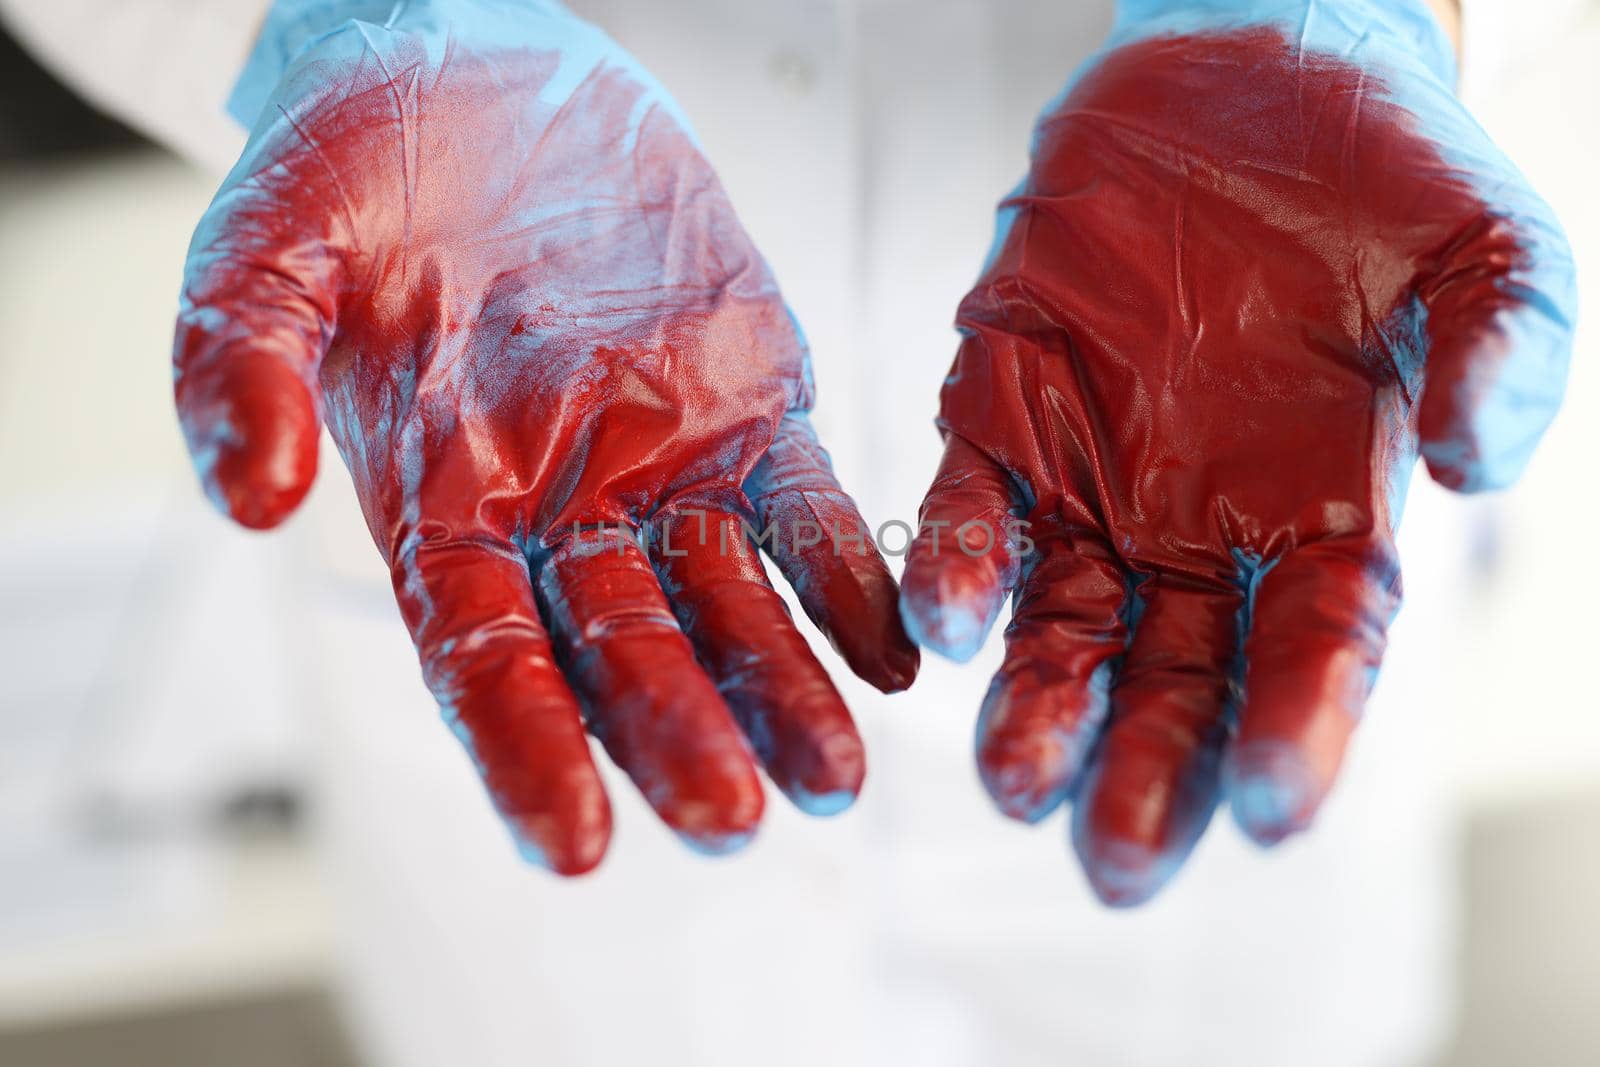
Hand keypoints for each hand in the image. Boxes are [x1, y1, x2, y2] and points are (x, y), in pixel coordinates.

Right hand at [174, 0, 916, 873]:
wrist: (480, 71)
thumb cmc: (359, 162)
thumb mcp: (270, 246)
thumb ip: (241, 366)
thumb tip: (244, 498)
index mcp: (441, 505)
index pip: (480, 657)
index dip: (525, 749)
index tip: (573, 843)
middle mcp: (561, 514)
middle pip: (624, 652)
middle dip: (676, 734)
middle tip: (732, 818)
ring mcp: (664, 467)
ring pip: (730, 606)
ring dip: (782, 690)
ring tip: (835, 779)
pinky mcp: (752, 407)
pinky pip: (807, 510)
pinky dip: (847, 577)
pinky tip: (889, 649)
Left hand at [900, 0, 1574, 904]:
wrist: (1252, 68)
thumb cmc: (1387, 170)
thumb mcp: (1489, 249)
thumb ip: (1505, 354)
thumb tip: (1484, 475)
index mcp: (1324, 510)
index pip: (1315, 651)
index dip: (1298, 730)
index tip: (1272, 812)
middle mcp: (1201, 520)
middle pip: (1174, 677)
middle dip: (1146, 770)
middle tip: (1114, 863)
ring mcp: (1093, 472)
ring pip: (1059, 624)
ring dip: (1035, 705)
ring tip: (1012, 781)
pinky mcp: (1002, 407)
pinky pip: (969, 509)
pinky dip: (955, 567)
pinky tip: (943, 628)